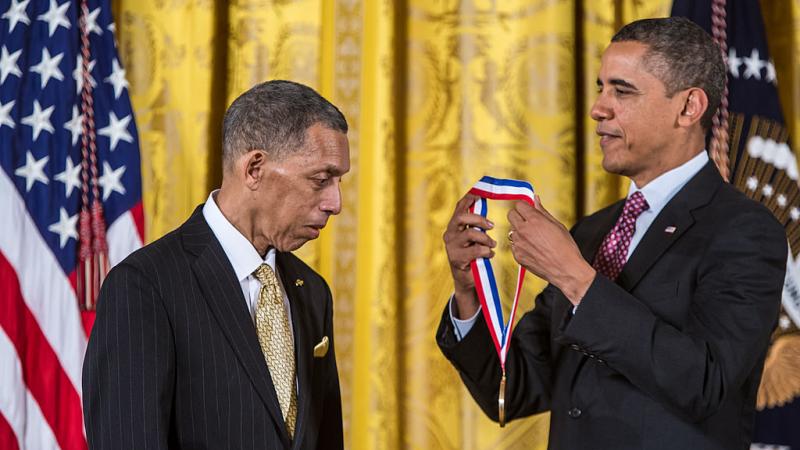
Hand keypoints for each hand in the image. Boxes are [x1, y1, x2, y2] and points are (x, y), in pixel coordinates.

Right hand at [443, 193, 496, 317]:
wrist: (466, 279)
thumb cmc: (473, 255)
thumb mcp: (475, 238)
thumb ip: (478, 226)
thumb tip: (490, 210)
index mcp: (454, 226)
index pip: (459, 207)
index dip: (469, 198)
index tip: (480, 194)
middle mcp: (450, 234)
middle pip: (461, 217)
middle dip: (479, 218)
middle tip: (491, 225)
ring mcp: (451, 247)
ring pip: (470, 233)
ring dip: (485, 238)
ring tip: (492, 244)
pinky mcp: (457, 259)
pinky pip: (475, 250)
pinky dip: (486, 251)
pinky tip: (489, 255)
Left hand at [508, 195, 594, 304]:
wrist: (566, 270)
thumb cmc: (566, 248)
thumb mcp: (557, 225)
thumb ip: (542, 211)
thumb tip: (535, 199)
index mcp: (535, 220)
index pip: (519, 205)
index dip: (524, 206)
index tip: (528, 210)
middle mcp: (523, 230)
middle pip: (511, 215)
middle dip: (518, 216)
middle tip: (528, 221)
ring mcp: (519, 244)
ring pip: (512, 231)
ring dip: (519, 232)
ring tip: (534, 239)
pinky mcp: (517, 255)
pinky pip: (514, 245)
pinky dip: (520, 245)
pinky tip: (533, 249)